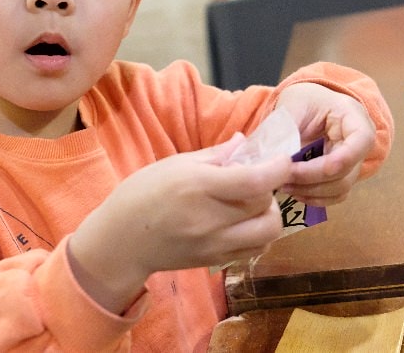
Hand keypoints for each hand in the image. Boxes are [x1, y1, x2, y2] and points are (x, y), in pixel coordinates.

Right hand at [67, 134, 289, 312]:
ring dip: (270, 215)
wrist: (122, 240)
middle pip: (265, 205)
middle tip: (255, 180)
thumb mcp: (175, 164)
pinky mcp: (216, 261)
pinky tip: (246, 223)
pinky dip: (260, 234)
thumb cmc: (143, 193)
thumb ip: (215, 155)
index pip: (255, 180)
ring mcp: (214, 244)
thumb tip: (245, 142)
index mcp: (198, 186)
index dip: (278, 168)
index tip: (281, 159)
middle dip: (269, 188)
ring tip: (254, 204)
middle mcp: (210, 218)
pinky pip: (256, 249)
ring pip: (268, 232)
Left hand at [275, 83, 375, 205]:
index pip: (361, 141)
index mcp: (354, 118)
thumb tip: (273, 158)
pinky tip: (293, 191)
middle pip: (347, 171)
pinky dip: (314, 198)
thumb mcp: (294, 103)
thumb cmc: (305, 99)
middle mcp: (359, 144)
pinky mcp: (341, 177)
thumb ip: (286, 127)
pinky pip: (334, 196)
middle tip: (282, 177)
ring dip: (310, 191)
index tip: (315, 168)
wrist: (309, 105)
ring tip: (282, 184)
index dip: (341, 159)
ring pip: (340, 188)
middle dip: (312, 178)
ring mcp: (352, 163)